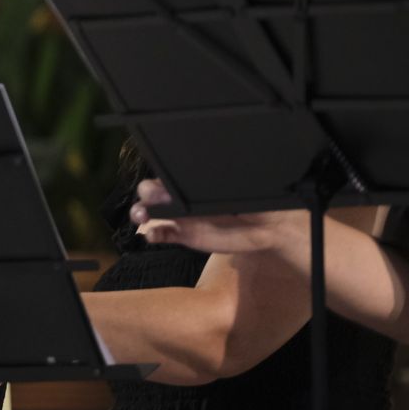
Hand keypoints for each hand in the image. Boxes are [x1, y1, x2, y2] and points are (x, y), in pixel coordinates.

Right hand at [130, 179, 302, 252]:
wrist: (269, 226)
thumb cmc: (255, 198)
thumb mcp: (239, 184)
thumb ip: (219, 180)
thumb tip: (201, 173)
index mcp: (192, 182)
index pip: (168, 174)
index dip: (159, 175)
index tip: (159, 180)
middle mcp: (182, 197)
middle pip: (153, 191)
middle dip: (146, 192)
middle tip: (153, 197)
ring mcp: (182, 217)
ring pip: (151, 212)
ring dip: (141, 212)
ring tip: (142, 217)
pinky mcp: (186, 236)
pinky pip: (162, 234)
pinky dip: (152, 235)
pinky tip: (151, 235)